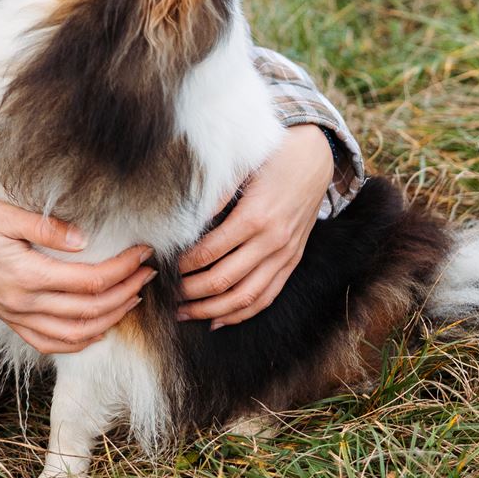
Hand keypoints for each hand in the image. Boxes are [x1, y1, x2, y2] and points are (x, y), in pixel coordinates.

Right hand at [0, 196, 154, 355]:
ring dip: (109, 321)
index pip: (89, 281)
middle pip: (89, 311)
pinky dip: (78, 342)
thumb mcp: (5, 213)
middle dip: (126, 292)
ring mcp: (16, 316)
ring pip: (74, 335)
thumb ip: (47, 228)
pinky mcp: (10, 320)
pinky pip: (49, 344)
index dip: (122, 268)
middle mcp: (23, 304)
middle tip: (148, 273)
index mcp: (26, 276)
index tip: (143, 252)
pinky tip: (96, 329)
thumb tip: (84, 240)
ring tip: (132, 299)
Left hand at [175, 126, 334, 328]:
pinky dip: (242, 313)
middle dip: (190, 292)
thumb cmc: (273, 158)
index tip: (163, 266)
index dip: (182, 264)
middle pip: (223, 280)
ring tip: (185, 313)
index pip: (208, 252)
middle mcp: (272, 241)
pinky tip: (218, 319)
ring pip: (245, 297)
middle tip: (166, 295)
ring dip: (211, 310)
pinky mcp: (291, 262)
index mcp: (255, 217)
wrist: (315, 159)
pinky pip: (267, 297)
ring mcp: (285, 255)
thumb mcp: (241, 168)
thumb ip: (213, 195)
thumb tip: (181, 220)